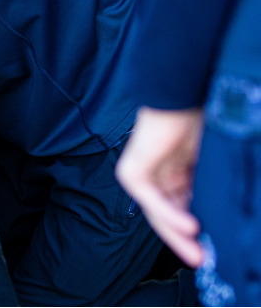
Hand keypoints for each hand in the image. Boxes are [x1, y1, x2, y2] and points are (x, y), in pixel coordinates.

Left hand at [115, 106, 204, 266]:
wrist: (179, 94)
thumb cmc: (196, 120)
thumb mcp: (207, 161)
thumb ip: (208, 185)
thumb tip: (223, 213)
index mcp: (174, 174)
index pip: (181, 209)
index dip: (197, 231)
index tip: (214, 250)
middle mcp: (156, 176)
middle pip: (168, 216)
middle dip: (186, 241)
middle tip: (205, 261)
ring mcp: (142, 173)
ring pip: (158, 213)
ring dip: (177, 235)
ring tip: (198, 253)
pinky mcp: (132, 170)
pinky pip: (150, 198)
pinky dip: (169, 213)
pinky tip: (189, 226)